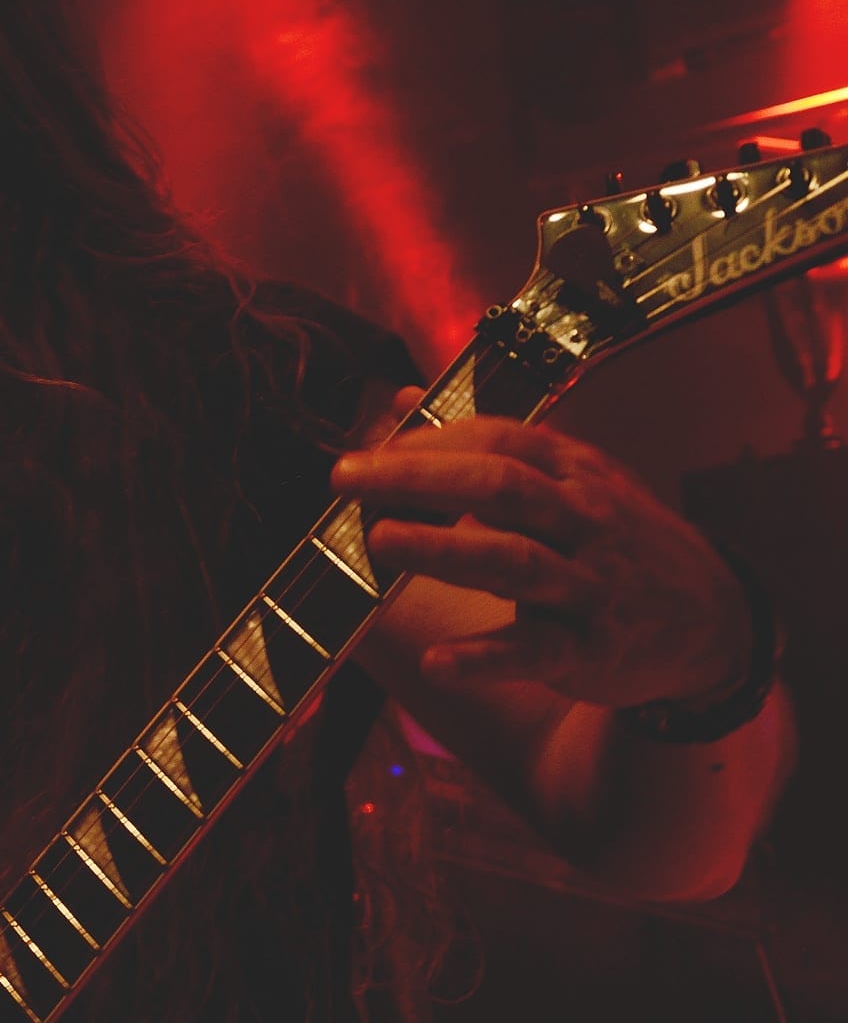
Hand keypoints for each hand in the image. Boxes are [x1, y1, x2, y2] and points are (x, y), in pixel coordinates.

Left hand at [331, 388, 749, 709]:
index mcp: (573, 471)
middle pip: (498, 487)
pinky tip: (439, 661)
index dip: (432, 440)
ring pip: (513, 559)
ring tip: (380, 539)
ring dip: (444, 549)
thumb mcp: (570, 475)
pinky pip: (536, 648)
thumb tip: (402, 399)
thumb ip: (484, 439)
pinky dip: (487, 656)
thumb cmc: (617, 538)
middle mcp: (582, 519)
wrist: (714, 619)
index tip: (370, 448)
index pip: (498, 440)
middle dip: (419, 478)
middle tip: (346, 477)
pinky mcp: (590, 647)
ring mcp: (588, 583)